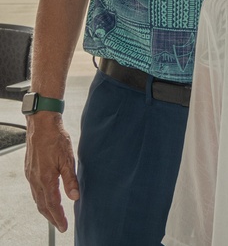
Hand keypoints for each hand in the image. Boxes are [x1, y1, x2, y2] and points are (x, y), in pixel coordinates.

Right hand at [24, 112, 78, 231]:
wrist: (42, 124)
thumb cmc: (56, 138)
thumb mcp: (68, 159)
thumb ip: (71, 179)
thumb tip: (75, 197)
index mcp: (45, 178)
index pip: (52, 204)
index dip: (58, 217)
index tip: (64, 226)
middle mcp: (35, 179)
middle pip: (42, 204)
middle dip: (51, 217)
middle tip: (60, 226)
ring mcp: (31, 175)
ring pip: (37, 198)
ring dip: (46, 209)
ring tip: (54, 216)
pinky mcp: (30, 170)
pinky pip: (35, 190)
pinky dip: (41, 198)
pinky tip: (47, 198)